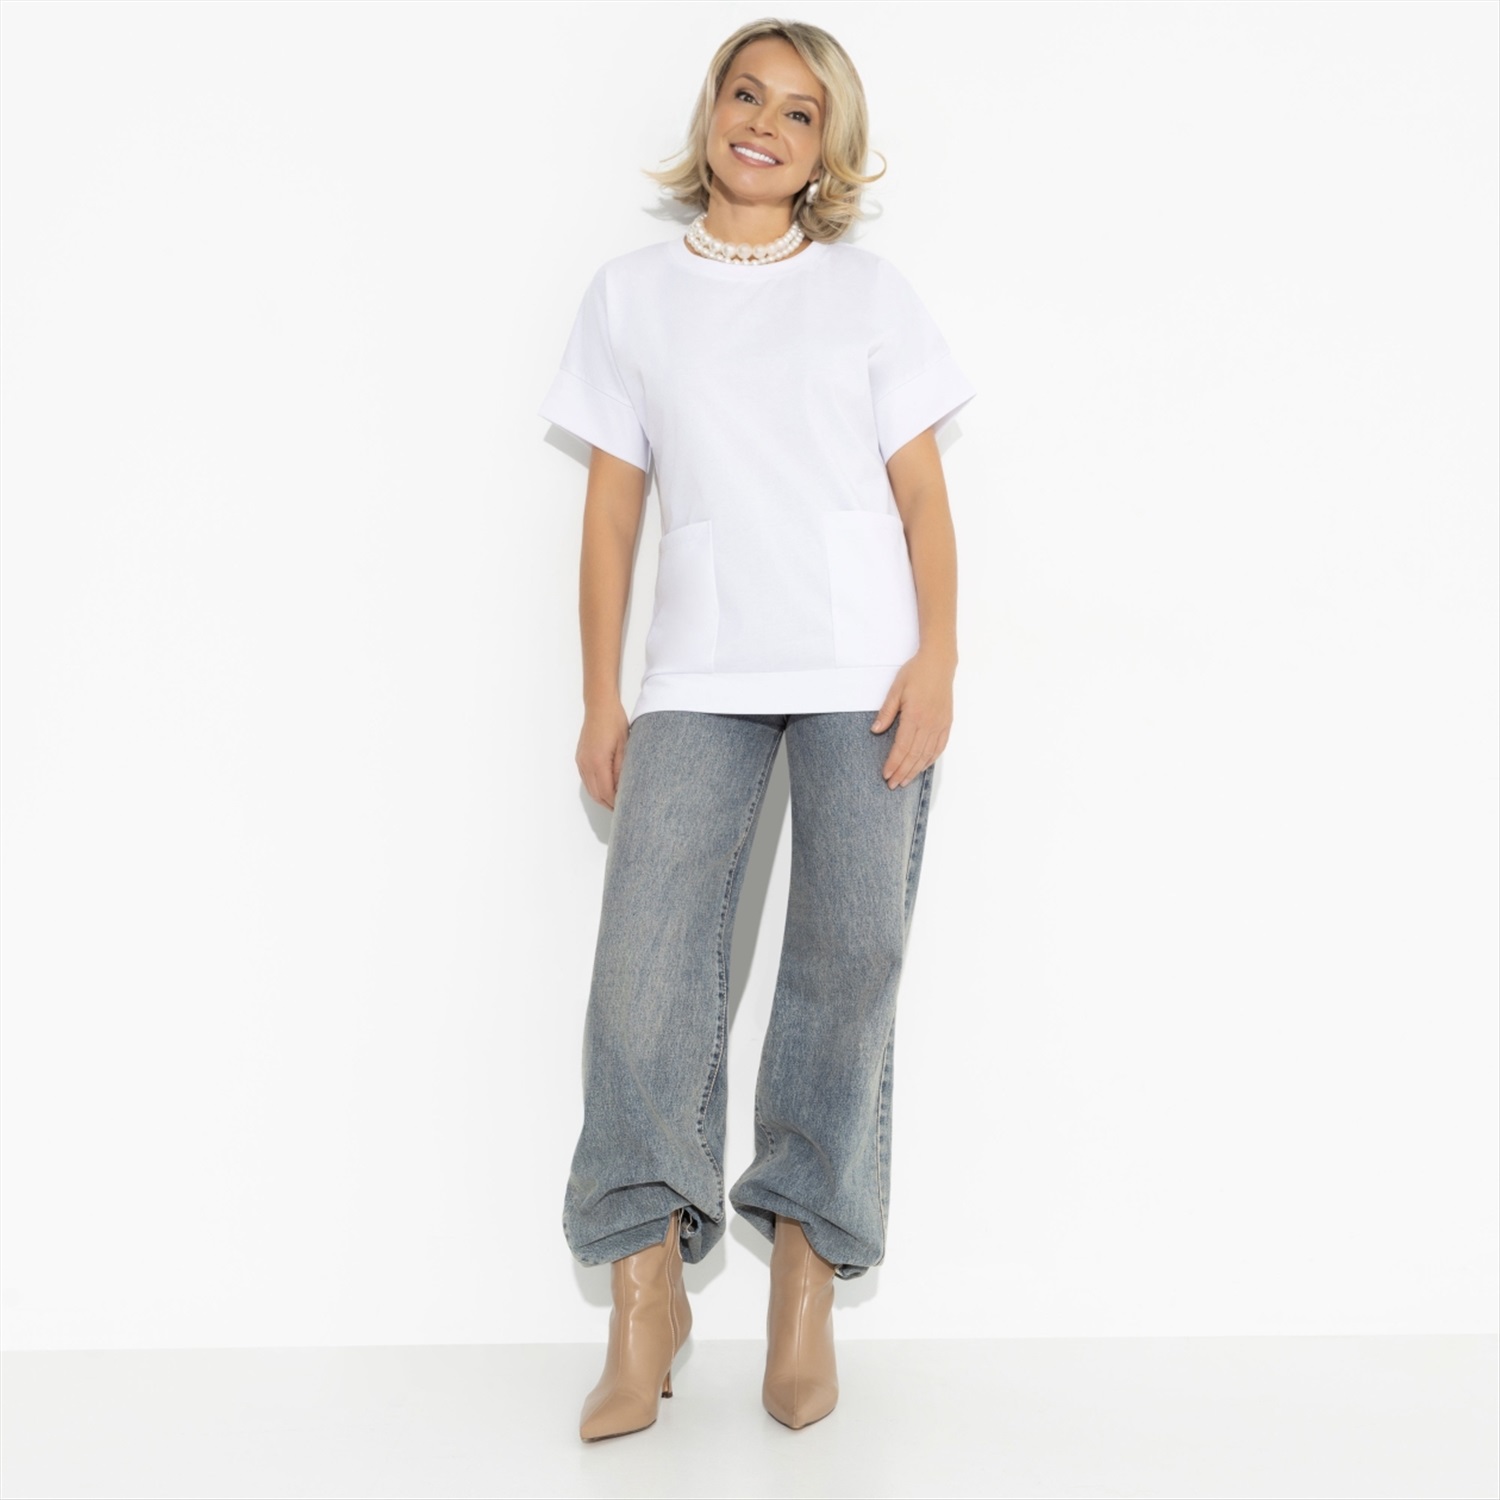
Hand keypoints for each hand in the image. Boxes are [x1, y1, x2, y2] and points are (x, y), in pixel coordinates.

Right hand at [577, 700, 630, 809]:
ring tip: (616, 802)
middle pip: (596, 794)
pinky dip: (596, 789)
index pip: (607, 792)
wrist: (599, 708)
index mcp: (598, 762)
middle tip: (623, 810)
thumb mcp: (624, 746)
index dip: (616, 803)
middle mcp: (586, 764)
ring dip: (602, 798)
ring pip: (590, 789)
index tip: (627, 807)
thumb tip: (623, 788)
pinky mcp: (580, 758)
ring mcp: (581, 762)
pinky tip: (606, 789)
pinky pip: (586, 780)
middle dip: (609, 805)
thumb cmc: (614, 723)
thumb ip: (621, 769)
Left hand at [870, 649, 954, 788]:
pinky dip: (930, 760)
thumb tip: (876, 730)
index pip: (902, 747)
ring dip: (916, 770)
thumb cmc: (916, 673)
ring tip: (905, 781)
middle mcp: (929, 724)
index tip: (886, 774)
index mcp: (915, 716)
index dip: (894, 763)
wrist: (939, 663)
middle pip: (914, 755)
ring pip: (927, 754)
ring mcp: (940, 725)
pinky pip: (939, 747)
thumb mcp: (896, 689)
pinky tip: (923, 767)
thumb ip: (887, 712)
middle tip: (893, 784)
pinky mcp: (946, 723)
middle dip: (903, 772)